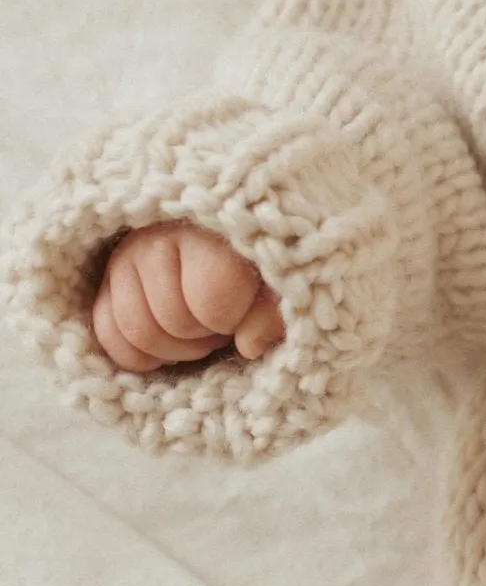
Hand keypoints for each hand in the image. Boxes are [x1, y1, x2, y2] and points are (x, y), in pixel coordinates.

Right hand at [91, 222, 284, 372]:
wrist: (219, 236)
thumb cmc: (255, 259)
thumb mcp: (279, 280)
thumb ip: (274, 311)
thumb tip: (252, 346)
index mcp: (212, 230)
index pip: (212, 300)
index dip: (233, 321)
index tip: (245, 313)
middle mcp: (159, 238)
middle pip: (174, 322)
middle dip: (205, 338)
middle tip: (223, 326)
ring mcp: (125, 258)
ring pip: (137, 333)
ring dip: (174, 350)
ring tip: (200, 332)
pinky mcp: (105, 280)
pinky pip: (107, 335)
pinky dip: (139, 355)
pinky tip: (168, 346)